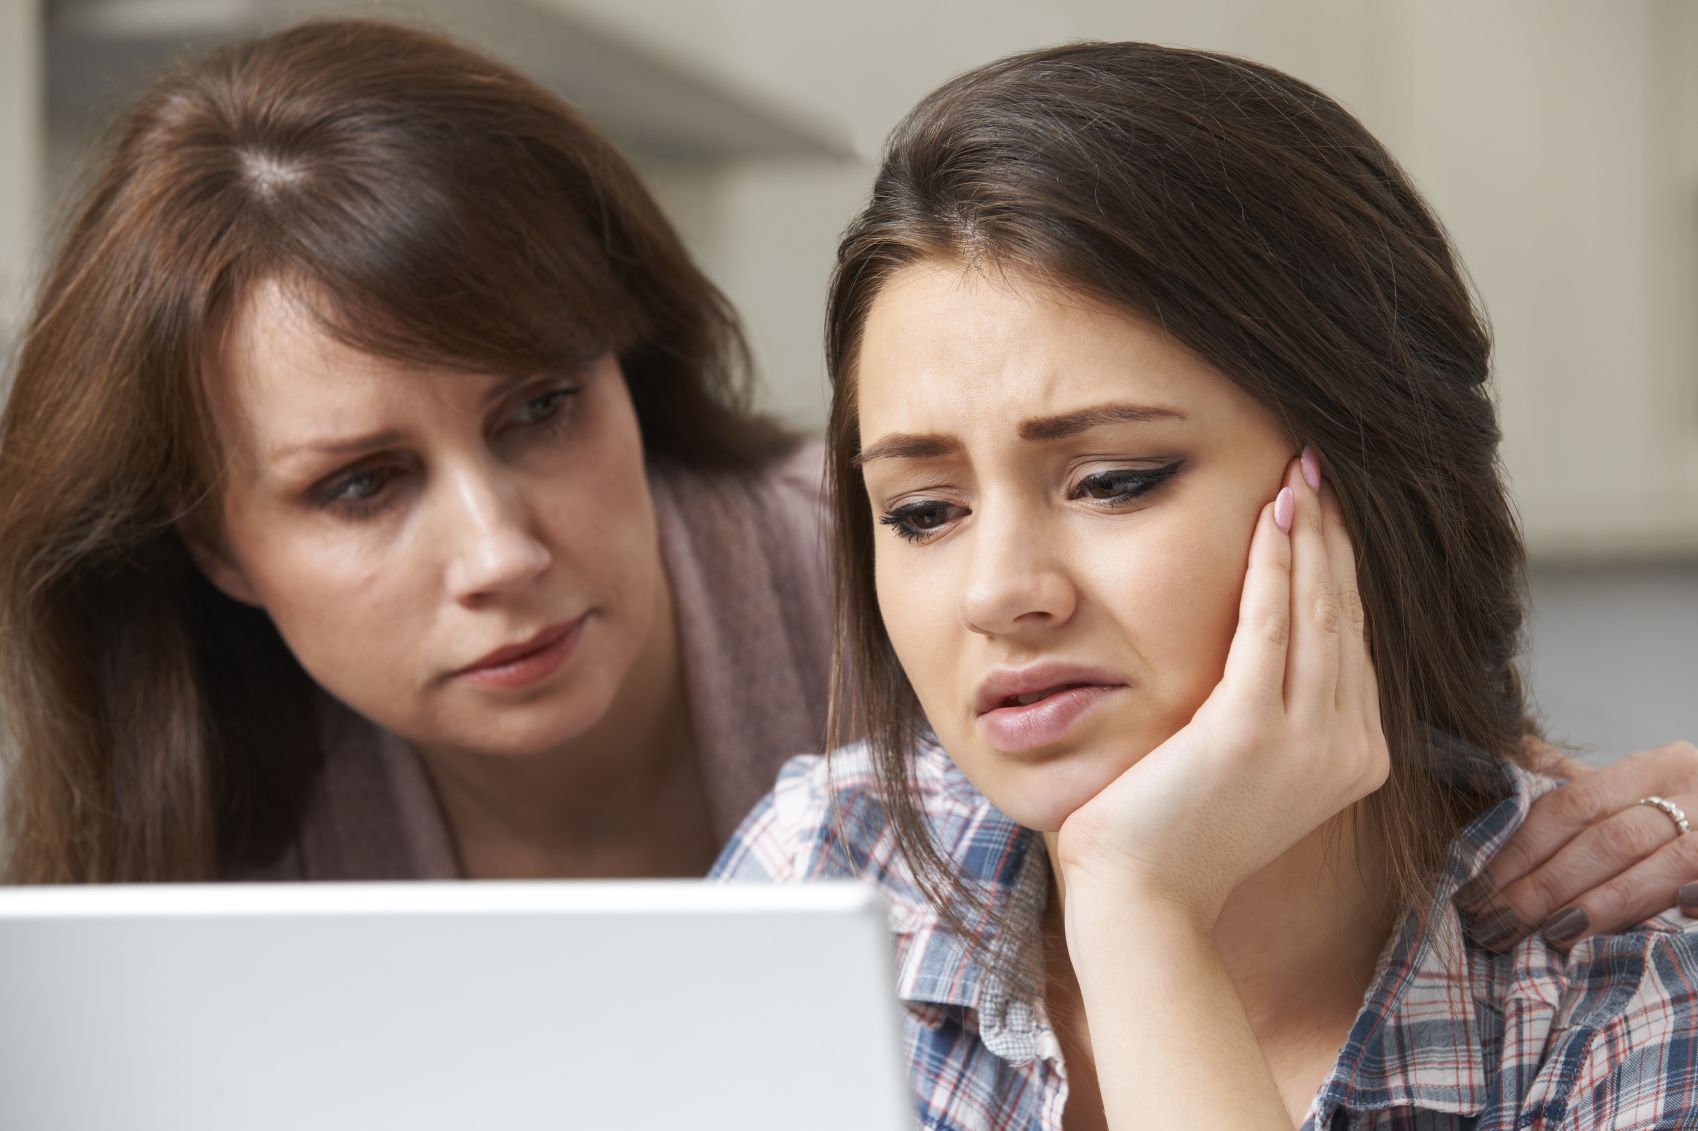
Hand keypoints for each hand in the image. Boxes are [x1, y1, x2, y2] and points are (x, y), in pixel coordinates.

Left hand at [1054, 450, 1389, 928]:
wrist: (1142, 898)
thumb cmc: (1175, 831)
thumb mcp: (1245, 768)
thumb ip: (1272, 711)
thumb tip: (1263, 646)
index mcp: (1354, 758)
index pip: (1350, 641)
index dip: (1340, 570)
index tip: (1326, 510)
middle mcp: (1348, 749)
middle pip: (1344, 617)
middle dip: (1333, 537)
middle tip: (1319, 468)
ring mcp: (1309, 742)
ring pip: (1318, 611)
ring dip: (1310, 535)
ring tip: (1300, 474)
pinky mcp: (1252, 731)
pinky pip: (1271, 625)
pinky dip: (1275, 563)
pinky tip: (1272, 516)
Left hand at [1458, 740, 1697, 948]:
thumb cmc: (1682, 817)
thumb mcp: (1632, 792)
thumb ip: (1574, 784)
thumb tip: (1507, 755)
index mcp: (1657, 766)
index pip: (1571, 805)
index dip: (1519, 851)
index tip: (1476, 892)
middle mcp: (1695, 789)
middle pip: (1608, 840)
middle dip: (1545, 888)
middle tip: (1496, 927)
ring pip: (1660, 866)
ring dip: (1601, 905)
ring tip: (1550, 936)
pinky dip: (1688, 901)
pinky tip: (1657, 922)